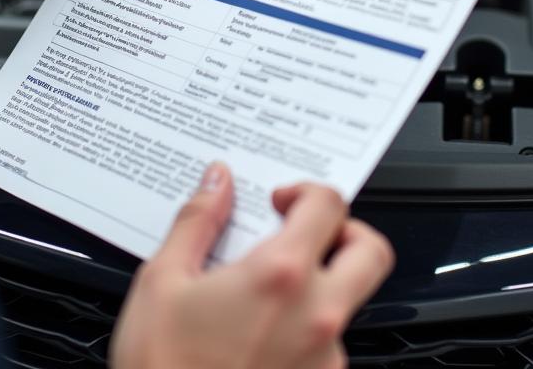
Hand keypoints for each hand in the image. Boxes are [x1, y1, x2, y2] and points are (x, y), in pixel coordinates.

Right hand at [110, 165, 393, 368]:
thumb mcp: (162, 281)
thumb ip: (196, 221)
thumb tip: (217, 183)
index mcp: (280, 276)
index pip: (328, 206)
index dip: (306, 191)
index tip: (280, 200)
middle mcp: (316, 316)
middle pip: (370, 252)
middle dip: (345, 231)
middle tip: (308, 233)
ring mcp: (326, 360)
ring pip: (349, 303)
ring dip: (319, 286)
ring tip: (266, 296)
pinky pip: (328, 347)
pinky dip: (304, 330)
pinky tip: (260, 335)